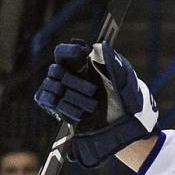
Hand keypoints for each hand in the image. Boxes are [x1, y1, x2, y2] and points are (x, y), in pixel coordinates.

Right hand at [35, 42, 158, 168]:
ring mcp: (62, 93)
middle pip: (56, 70)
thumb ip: (112, 63)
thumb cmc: (127, 103)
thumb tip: (100, 45)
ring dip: (74, 98)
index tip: (81, 54)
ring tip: (92, 106)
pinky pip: (47, 100)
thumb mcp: (123, 82)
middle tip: (92, 91)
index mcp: (83, 68)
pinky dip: (65, 108)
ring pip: (52, 86)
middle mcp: (70, 78)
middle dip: (75, 82)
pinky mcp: (57, 108)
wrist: (126, 130)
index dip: (69, 51)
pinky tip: (80, 114)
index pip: (63, 52)